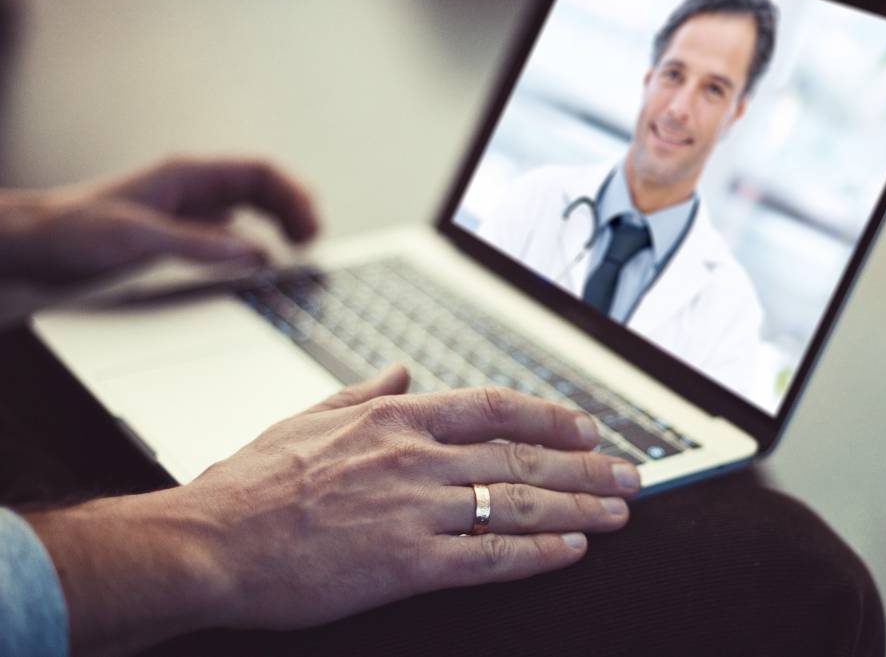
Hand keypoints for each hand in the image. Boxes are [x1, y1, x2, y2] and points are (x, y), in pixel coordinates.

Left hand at [0, 156, 316, 283]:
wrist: (36, 245)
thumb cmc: (74, 231)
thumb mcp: (137, 236)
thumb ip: (197, 244)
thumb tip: (253, 254)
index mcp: (189, 175)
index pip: (260, 173)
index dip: (294, 195)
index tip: (309, 227)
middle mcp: (196, 189)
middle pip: (265, 189)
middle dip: (296, 210)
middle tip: (312, 243)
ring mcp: (191, 211)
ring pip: (254, 209)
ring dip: (280, 226)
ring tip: (299, 251)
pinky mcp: (183, 234)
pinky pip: (234, 234)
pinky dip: (257, 246)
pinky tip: (262, 265)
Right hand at [192, 366, 638, 628]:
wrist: (209, 542)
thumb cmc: (252, 483)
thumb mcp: (309, 417)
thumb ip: (365, 390)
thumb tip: (403, 369)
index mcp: (393, 417)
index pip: (493, 406)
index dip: (550, 415)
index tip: (588, 427)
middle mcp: (413, 456)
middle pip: (520, 454)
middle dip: (585, 465)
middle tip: (629, 474)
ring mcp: (413, 509)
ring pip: (515, 502)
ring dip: (577, 506)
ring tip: (619, 511)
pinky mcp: (405, 564)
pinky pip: (488, 558)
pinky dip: (538, 553)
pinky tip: (573, 551)